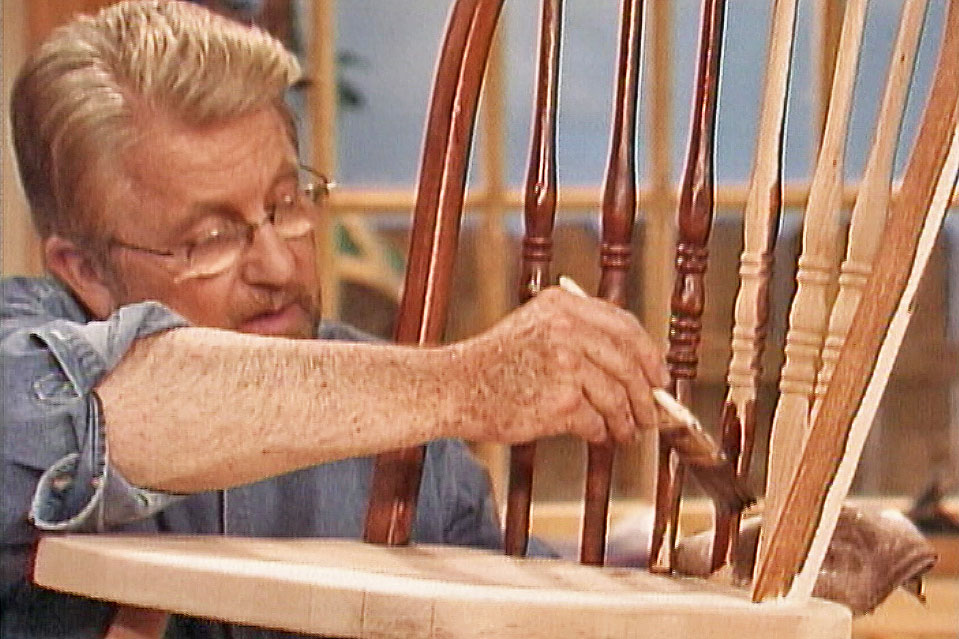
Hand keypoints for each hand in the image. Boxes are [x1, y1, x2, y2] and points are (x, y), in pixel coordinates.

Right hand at [449, 287, 668, 443]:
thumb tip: (633, 368)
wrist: (455, 387)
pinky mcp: (561, 401)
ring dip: (626, 420)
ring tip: (625, 433)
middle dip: (645, 395)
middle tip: (650, 414)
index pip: (625, 326)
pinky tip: (596, 435)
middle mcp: (567, 329)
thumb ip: (578, 335)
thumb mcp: (533, 328)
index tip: (658, 376)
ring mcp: (565, 364)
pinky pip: (596, 421)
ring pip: (617, 397)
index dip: (649, 354)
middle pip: (628, 364)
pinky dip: (600, 433)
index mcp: (563, 305)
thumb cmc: (494, 364)